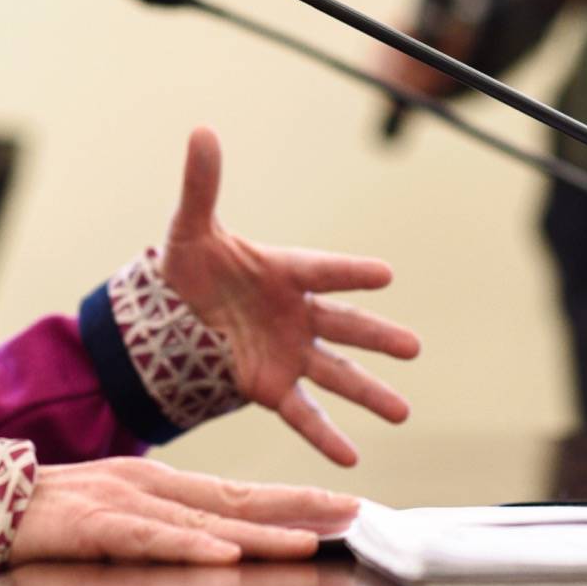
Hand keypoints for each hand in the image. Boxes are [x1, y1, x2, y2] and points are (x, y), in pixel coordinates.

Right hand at [8, 457, 356, 566]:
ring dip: (262, 531)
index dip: (293, 499)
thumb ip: (160, 524)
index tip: (341, 505)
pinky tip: (224, 553)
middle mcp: (151, 485)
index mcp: (158, 482)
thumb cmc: (48, 514)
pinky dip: (190, 545)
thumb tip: (214, 543)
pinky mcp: (97, 525)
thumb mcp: (114, 512)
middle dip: (299, 507)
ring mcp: (125, 501)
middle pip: (238, 499)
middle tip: (353, 512)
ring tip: (309, 539)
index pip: (239, 492)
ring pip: (206, 519)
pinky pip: (151, 538)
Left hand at [159, 127, 420, 466]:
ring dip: (368, 392)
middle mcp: (296, 314)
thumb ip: (201, 184)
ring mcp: (289, 353)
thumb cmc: (190, 266)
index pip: (320, 270)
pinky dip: (323, 434)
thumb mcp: (190, 229)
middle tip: (413, 348)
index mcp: (283, 271)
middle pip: (344, 325)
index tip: (384, 273)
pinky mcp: (271, 386)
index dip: (349, 272)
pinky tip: (350, 456)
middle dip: (376, 336)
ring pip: (336, 374)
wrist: (172, 317)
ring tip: (402, 412)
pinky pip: (302, 412)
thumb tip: (201, 129)